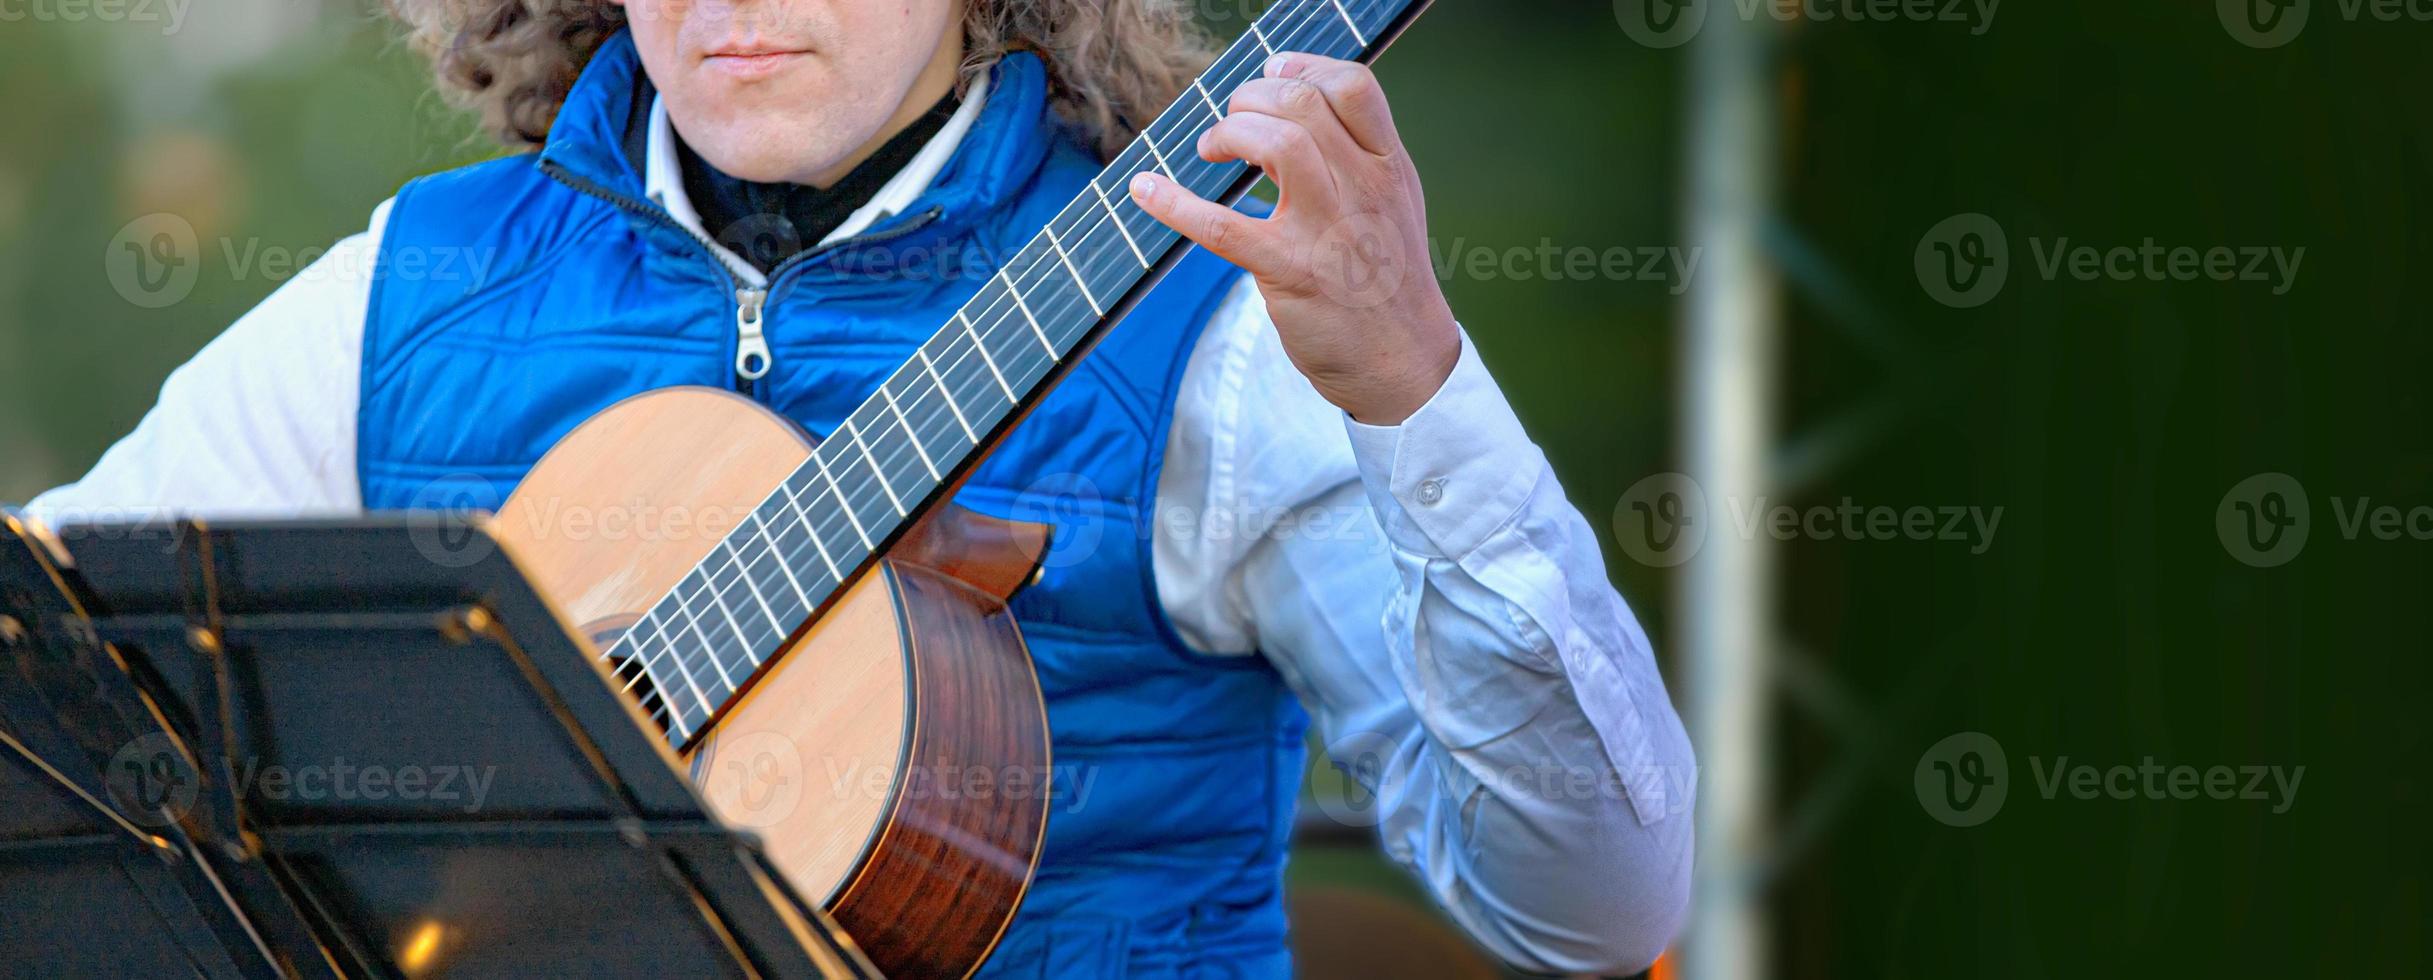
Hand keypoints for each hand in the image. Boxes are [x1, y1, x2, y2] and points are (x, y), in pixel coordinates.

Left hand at [1131, 53, 1458, 424]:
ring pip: (1276, 144)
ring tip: (1211, 149)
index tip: (1270, 72)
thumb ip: (1348, 159)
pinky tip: (1146, 190)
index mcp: (1389, 166)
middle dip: (1251, 98)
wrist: (1404, 360)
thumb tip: (1279, 119)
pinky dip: (1174, 203)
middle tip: (1231, 122)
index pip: (1354, 86)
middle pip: (1303, 105)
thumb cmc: (1387, 279)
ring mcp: (1328, 230)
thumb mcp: (1389, 207)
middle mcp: (1364, 189)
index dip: (1302, 67)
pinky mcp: (1290, 272)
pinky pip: (1222, 226)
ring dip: (1229, 132)